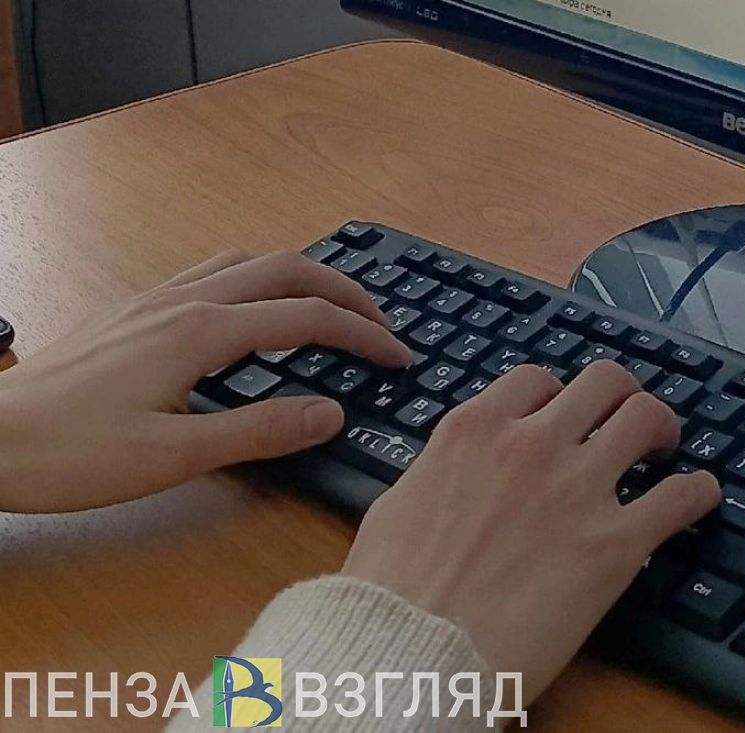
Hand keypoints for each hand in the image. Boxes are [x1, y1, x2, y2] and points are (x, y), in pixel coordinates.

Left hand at [0, 251, 411, 512]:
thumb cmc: (70, 453)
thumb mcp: (175, 455)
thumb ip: (260, 430)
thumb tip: (331, 411)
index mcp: (200, 332)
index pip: (307, 318)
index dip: (362, 335)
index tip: (397, 357)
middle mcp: (183, 302)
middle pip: (286, 268)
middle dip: (345, 290)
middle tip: (381, 324)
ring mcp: (156, 299)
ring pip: (248, 262)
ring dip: (301, 276)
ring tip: (330, 309)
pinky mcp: (136, 310)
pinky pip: (213, 272)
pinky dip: (258, 279)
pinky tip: (253, 312)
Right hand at [342, 360, 720, 702]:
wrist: (410, 652)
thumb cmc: (390, 593)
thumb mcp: (398, 505)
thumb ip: (442, 473)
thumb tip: (457, 472)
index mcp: (474, 431)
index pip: (535, 379)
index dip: (558, 396)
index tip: (567, 416)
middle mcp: (530, 445)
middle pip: (603, 381)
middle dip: (621, 397)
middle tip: (627, 422)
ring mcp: (575, 488)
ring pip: (646, 418)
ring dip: (662, 429)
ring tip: (665, 451)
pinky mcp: (613, 544)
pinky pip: (680, 496)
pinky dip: (698, 492)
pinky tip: (698, 498)